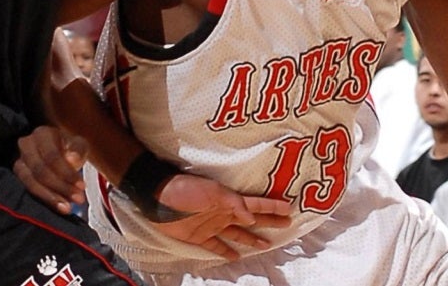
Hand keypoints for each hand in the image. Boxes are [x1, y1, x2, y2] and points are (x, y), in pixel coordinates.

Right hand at [13, 126, 87, 215]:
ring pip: (31, 183)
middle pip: (40, 170)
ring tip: (67, 208)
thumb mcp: (78, 145)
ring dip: (51, 197)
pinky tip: (57, 207)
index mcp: (42, 134)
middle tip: (78, 200)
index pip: (52, 156)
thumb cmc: (69, 148)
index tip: (82, 187)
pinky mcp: (17, 176)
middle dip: (61, 187)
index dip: (66, 173)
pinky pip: (27, 190)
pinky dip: (44, 200)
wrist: (56, 152)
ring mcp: (19, 161)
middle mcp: (26, 145)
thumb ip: (78, 150)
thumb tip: (72, 160)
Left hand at [150, 174, 291, 260]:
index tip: (289, 208)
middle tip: (287, 224)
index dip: (273, 206)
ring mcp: (212, 226)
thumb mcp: (212, 192)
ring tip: (267, 244)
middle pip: (253, 219)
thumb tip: (252, 218)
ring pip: (238, 234)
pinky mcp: (199, 237)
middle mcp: (224, 214)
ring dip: (253, 239)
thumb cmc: (186, 190)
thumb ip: (234, 204)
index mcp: (230, 201)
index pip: (257, 204)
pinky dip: (226, 252)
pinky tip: (236, 256)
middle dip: (270, 221)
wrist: (158, 197)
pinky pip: (216, 246)